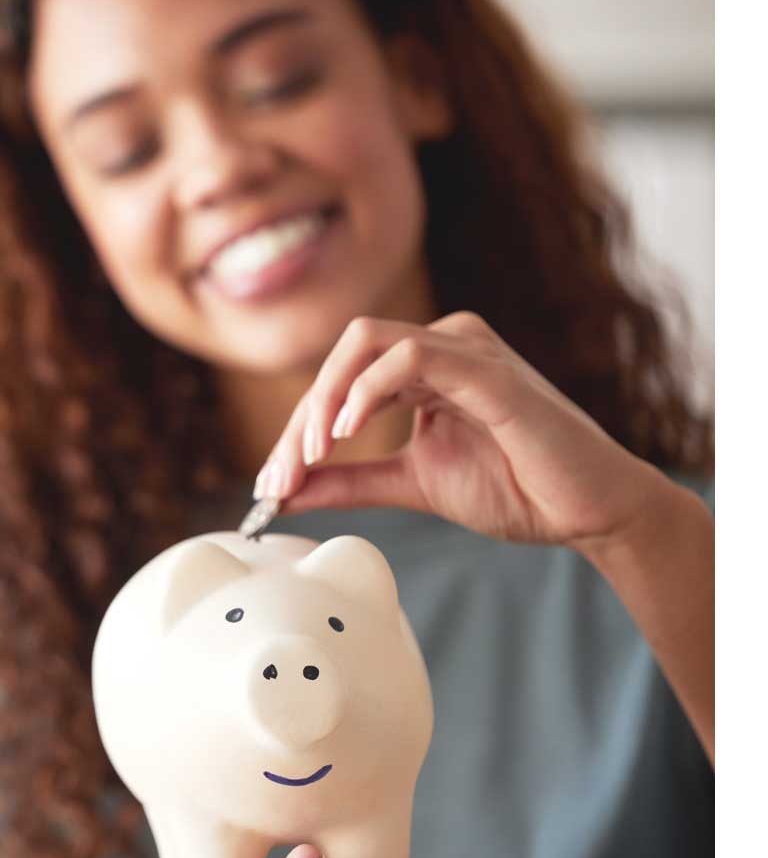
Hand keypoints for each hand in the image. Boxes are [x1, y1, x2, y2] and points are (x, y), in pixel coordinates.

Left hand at [256, 311, 671, 552]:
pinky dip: (368, 389)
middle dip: (301, 418)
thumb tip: (285, 491)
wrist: (586, 512)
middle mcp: (443, 345)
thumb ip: (349, 481)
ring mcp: (467, 351)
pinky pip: (413, 355)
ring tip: (309, 456)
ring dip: (325, 401)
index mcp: (424, 367)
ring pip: (366, 345)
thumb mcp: (410, 483)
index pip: (341, 380)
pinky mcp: (489, 372)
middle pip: (343, 356)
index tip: (271, 485)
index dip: (297, 430)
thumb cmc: (514, 488)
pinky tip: (347, 430)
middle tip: (279, 477)